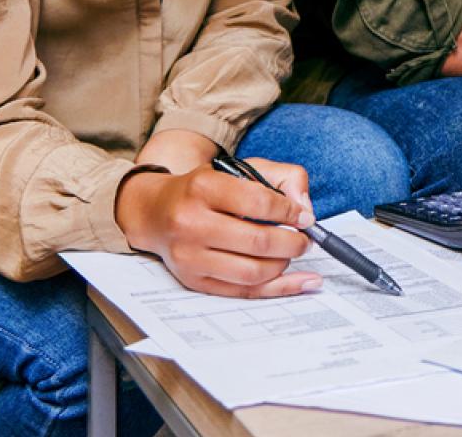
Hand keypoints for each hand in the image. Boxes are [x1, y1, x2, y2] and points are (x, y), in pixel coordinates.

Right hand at [116, 157, 317, 297]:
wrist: (156, 212)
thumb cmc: (205, 190)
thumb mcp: (241, 169)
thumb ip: (283, 178)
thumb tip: (304, 210)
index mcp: (203, 187)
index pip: (258, 202)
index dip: (290, 212)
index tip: (304, 218)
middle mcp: (191, 222)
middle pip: (258, 241)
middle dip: (292, 242)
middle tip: (304, 240)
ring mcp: (189, 256)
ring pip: (253, 271)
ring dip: (283, 264)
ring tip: (290, 253)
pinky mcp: (193, 280)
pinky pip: (243, 291)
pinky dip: (278, 288)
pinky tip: (300, 282)